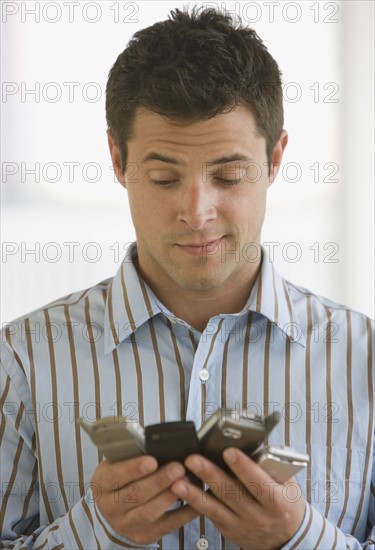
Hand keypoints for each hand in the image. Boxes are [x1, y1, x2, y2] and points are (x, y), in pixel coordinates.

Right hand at [91, 455, 198, 544]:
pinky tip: (195, 500)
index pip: (114, 476)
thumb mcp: (118, 461)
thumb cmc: (121, 476)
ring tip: (186, 481)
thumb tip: (156, 444)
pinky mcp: (144, 535)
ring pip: (148, 513)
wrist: (114, 505)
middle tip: (177, 468)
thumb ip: (133, 454)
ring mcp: (126, 524)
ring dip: (169, 496)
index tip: (152, 460)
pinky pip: (166, 526)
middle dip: (159, 481)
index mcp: (102, 483)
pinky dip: (183, 513)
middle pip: (134, 495)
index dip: (133, 468)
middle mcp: (110, 506)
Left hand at [170, 448, 305, 549]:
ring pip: (215, 508)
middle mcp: (258, 516)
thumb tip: (255, 446)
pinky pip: (210, 515)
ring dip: (194, 494)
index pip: (259, 483)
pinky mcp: (229, 531)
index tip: (228, 451)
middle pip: (231, 493)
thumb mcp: (288, 484)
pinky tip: (183, 491)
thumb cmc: (286, 504)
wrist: (287, 538)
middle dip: (209, 475)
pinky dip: (195, 503)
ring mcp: (242, 526)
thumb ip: (274, 466)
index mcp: (276, 502)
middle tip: (192, 459)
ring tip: (178, 481)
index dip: (243, 467)